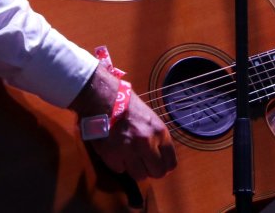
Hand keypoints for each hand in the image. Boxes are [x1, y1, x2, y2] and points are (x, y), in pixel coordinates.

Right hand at [70, 63, 176, 180]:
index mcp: (159, 132)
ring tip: (129, 158)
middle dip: (151, 170)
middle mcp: (147, 143)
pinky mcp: (112, 156)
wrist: (103, 98)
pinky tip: (116, 152)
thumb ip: (157, 138)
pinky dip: (118, 164)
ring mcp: (129, 151)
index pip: (171, 163)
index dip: (165, 166)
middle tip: (144, 164)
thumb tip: (161, 157)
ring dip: (135, 169)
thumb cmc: (128, 106)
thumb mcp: (151, 119)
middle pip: (157, 173)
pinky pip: (120, 170)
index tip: (158, 165)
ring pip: (140, 176)